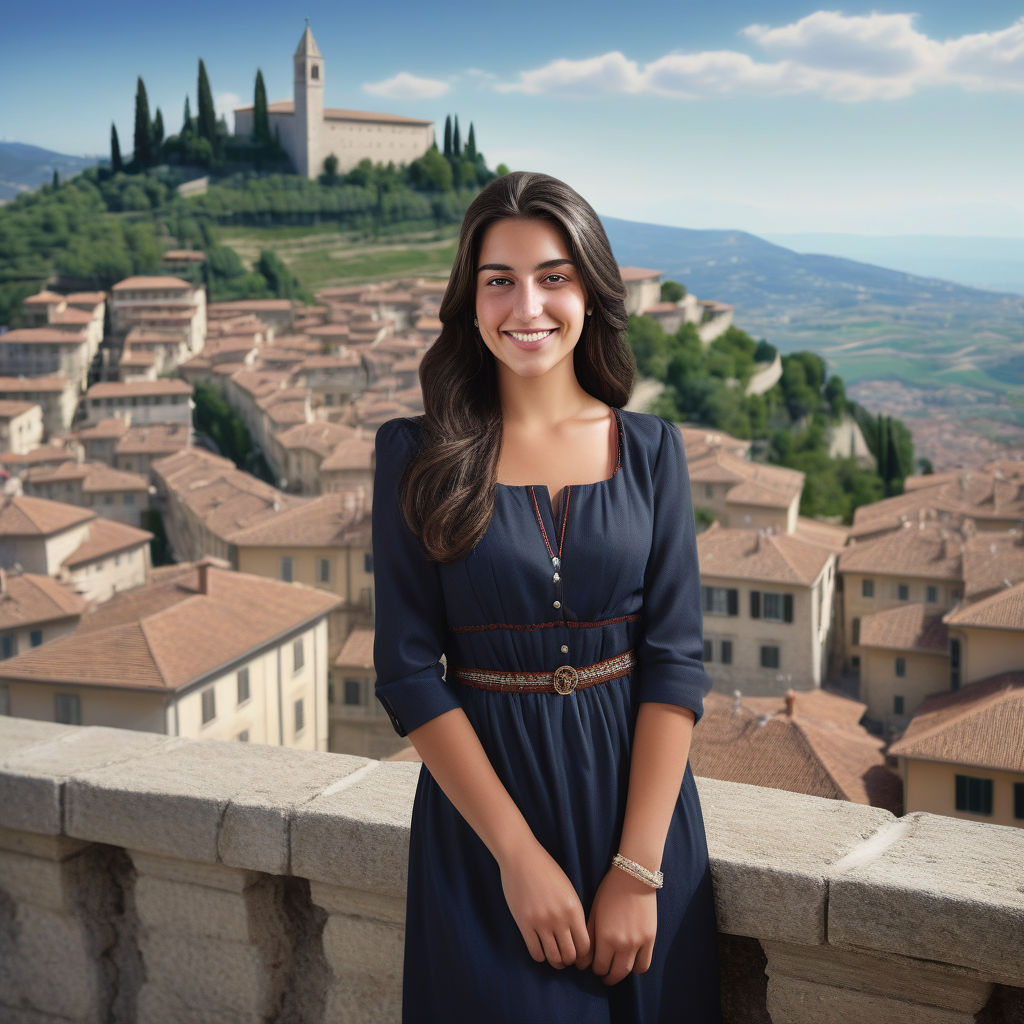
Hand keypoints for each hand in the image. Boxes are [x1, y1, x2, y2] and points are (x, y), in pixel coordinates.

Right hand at [498, 842, 590, 970]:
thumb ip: (573, 912)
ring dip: (555, 961)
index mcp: (574, 909)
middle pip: (570, 955)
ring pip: (553, 957)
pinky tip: (540, 949)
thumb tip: (576, 937)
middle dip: (569, 960)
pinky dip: (540, 956)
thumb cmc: (546, 870)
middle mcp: (559, 918)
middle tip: (565, 958)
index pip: (585, 945)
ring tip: (554, 957)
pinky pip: (535, 952)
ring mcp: (541, 922)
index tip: (578, 955)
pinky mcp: (524, 924)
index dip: (583, 955)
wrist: (522, 857)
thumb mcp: (568, 890)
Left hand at [582, 865, 656, 984]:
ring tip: (615, 969)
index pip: (598, 966)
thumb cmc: (610, 892)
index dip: (593, 968)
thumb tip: (582, 961)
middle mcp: (622, 943)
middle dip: (606, 976)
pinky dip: (636, 968)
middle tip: (602, 974)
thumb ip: (589, 938)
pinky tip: (630, 962)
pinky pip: (644, 965)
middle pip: (614, 973)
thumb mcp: (594, 912)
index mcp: (605, 937)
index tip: (591, 965)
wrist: (634, 877)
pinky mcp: (650, 939)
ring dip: (621, 974)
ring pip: (629, 972)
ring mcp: (638, 942)